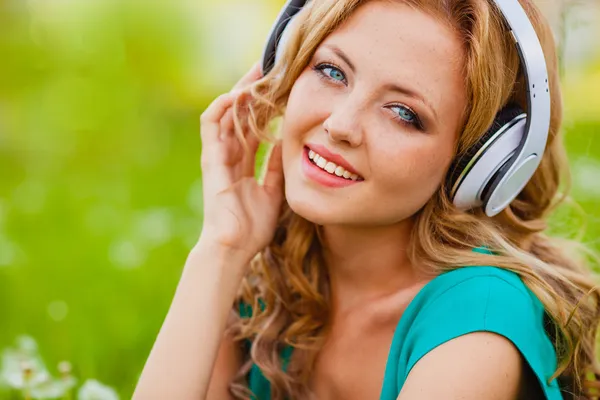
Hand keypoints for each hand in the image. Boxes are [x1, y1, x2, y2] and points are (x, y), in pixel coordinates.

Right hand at [198, 62, 283, 262]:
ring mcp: (217, 157)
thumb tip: (285, 145)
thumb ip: (275, 168)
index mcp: (242, 164)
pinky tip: (236, 95)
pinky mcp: (210, 160)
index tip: (280, 88)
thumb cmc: (252, 226)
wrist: (234, 247)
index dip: (264, 107)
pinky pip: (211, 127)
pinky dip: (222, 108)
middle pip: (239, 115)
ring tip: (256, 73)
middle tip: (269, 67)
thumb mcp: (273, 191)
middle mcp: (228, 156)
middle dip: (252, 91)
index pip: (253, 126)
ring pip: (225, 115)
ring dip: (238, 93)